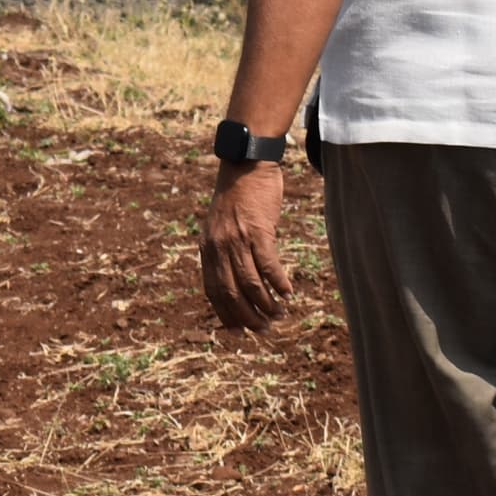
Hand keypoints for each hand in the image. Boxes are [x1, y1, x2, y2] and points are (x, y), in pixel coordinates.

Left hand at [200, 163, 294, 331]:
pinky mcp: (258, 230)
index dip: (225, 314)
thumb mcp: (219, 225)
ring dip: (266, 304)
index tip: (238, 331)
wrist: (245, 164)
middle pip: (231, 292)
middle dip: (248, 316)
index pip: (212, 290)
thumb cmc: (237, 196)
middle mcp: (219, 247)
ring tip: (278, 315)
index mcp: (207, 248)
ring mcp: (237, 240)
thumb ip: (223, 249)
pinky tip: (288, 293)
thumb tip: (235, 277)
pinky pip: (268, 265)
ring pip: (251, 283)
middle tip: (263, 329)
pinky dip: (278, 283)